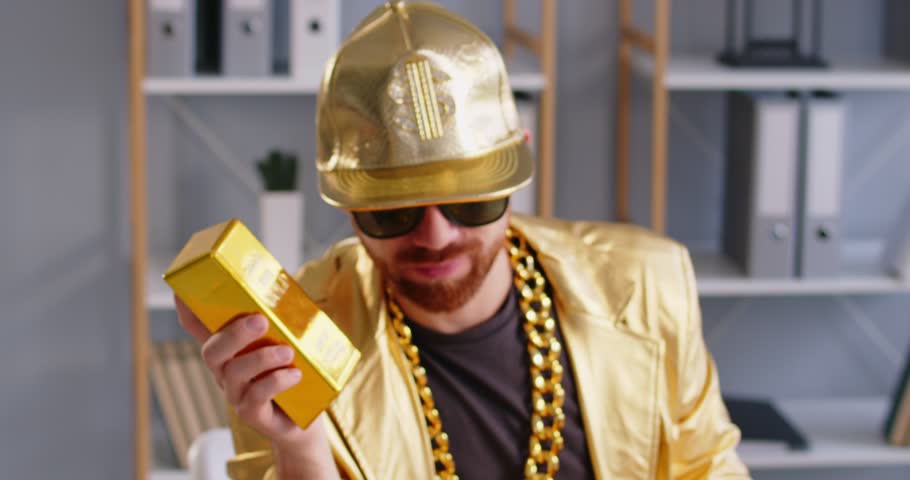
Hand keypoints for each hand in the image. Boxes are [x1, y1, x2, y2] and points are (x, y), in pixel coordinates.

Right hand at [174, 296, 339, 477]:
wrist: (303, 421)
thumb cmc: (292, 374)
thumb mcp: (285, 345)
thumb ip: (281, 323)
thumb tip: (288, 291)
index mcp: (229, 349)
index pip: (198, 329)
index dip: (187, 311)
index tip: (180, 293)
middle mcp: (224, 371)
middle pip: (211, 351)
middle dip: (233, 334)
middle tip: (260, 321)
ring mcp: (236, 394)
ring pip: (234, 372)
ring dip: (262, 358)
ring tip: (287, 351)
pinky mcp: (252, 413)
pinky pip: (257, 395)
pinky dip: (277, 381)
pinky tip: (295, 374)